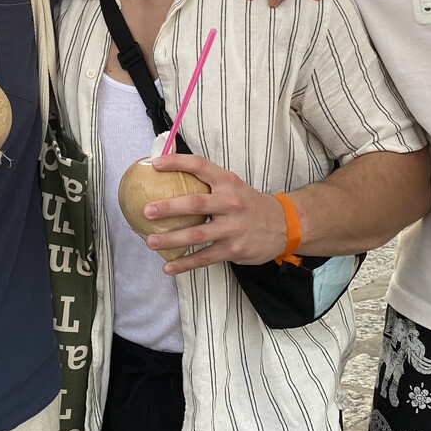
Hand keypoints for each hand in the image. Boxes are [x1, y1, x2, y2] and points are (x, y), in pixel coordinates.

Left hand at [138, 155, 287, 273]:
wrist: (283, 225)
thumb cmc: (247, 203)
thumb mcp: (232, 185)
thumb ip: (207, 181)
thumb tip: (169, 172)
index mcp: (227, 181)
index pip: (200, 166)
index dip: (176, 163)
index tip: (154, 165)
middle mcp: (230, 202)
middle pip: (196, 204)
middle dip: (169, 207)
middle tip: (146, 211)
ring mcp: (233, 228)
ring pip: (197, 235)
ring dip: (171, 240)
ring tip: (151, 242)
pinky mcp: (234, 249)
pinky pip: (204, 257)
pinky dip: (185, 264)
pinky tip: (168, 267)